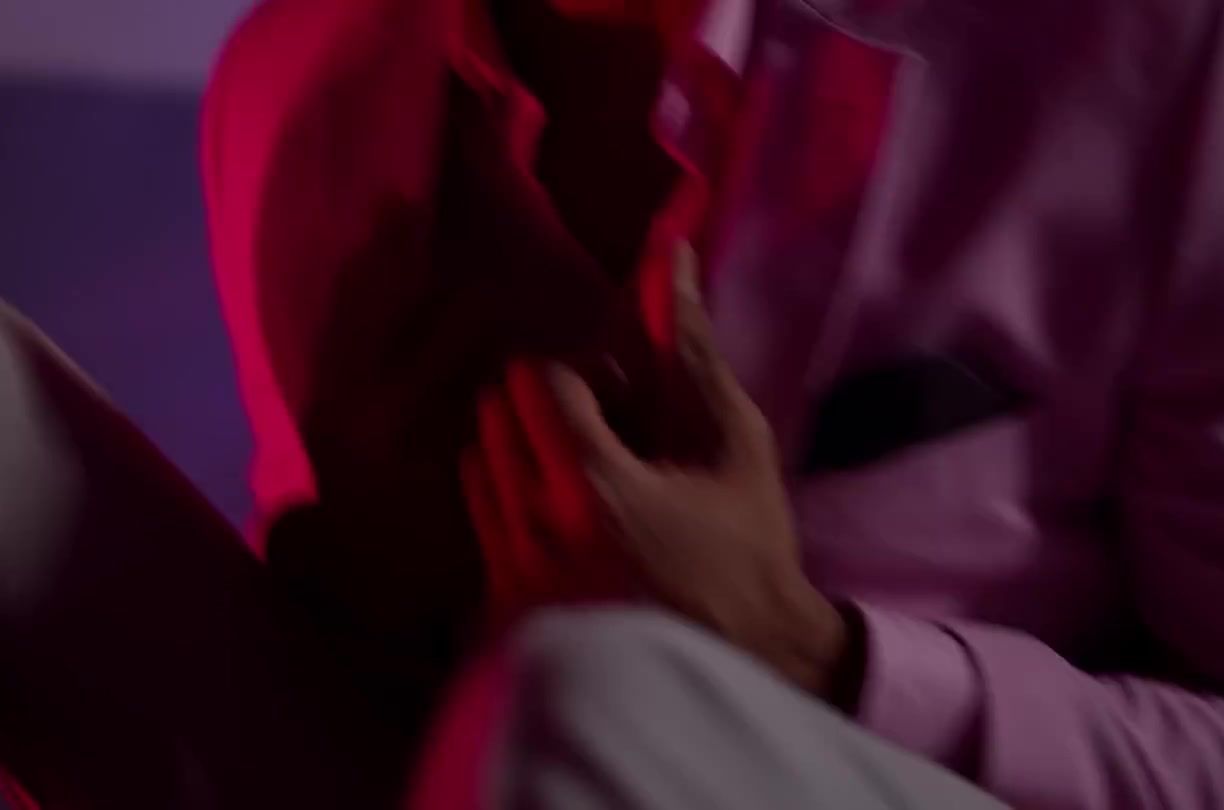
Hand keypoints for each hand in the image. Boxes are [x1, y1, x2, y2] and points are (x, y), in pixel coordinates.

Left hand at [464, 245, 855, 696]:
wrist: (742, 663)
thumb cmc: (747, 550)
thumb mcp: (734, 445)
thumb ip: (692, 355)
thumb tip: (670, 265)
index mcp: (594, 485)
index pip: (535, 377)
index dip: (574, 369)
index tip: (611, 390)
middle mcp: (536, 527)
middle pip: (495, 411)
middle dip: (540, 401)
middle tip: (596, 427)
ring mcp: (512, 571)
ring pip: (476, 461)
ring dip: (517, 448)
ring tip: (578, 474)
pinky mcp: (502, 606)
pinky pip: (477, 517)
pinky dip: (508, 497)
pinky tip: (562, 519)